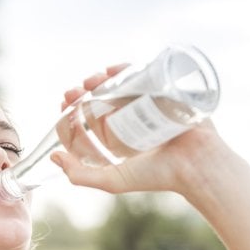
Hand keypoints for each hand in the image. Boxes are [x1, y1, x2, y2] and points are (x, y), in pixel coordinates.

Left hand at [52, 66, 249, 212]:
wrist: (196, 164)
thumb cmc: (158, 176)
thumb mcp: (113, 180)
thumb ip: (80, 176)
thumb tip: (53, 157)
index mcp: (120, 140)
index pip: (90, 121)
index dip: (74, 112)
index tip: (64, 105)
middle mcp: (132, 121)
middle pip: (102, 100)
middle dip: (84, 93)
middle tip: (74, 92)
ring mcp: (148, 106)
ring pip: (119, 86)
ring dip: (101, 79)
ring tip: (91, 81)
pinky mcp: (164, 93)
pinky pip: (142, 75)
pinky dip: (126, 69)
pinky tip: (112, 70)